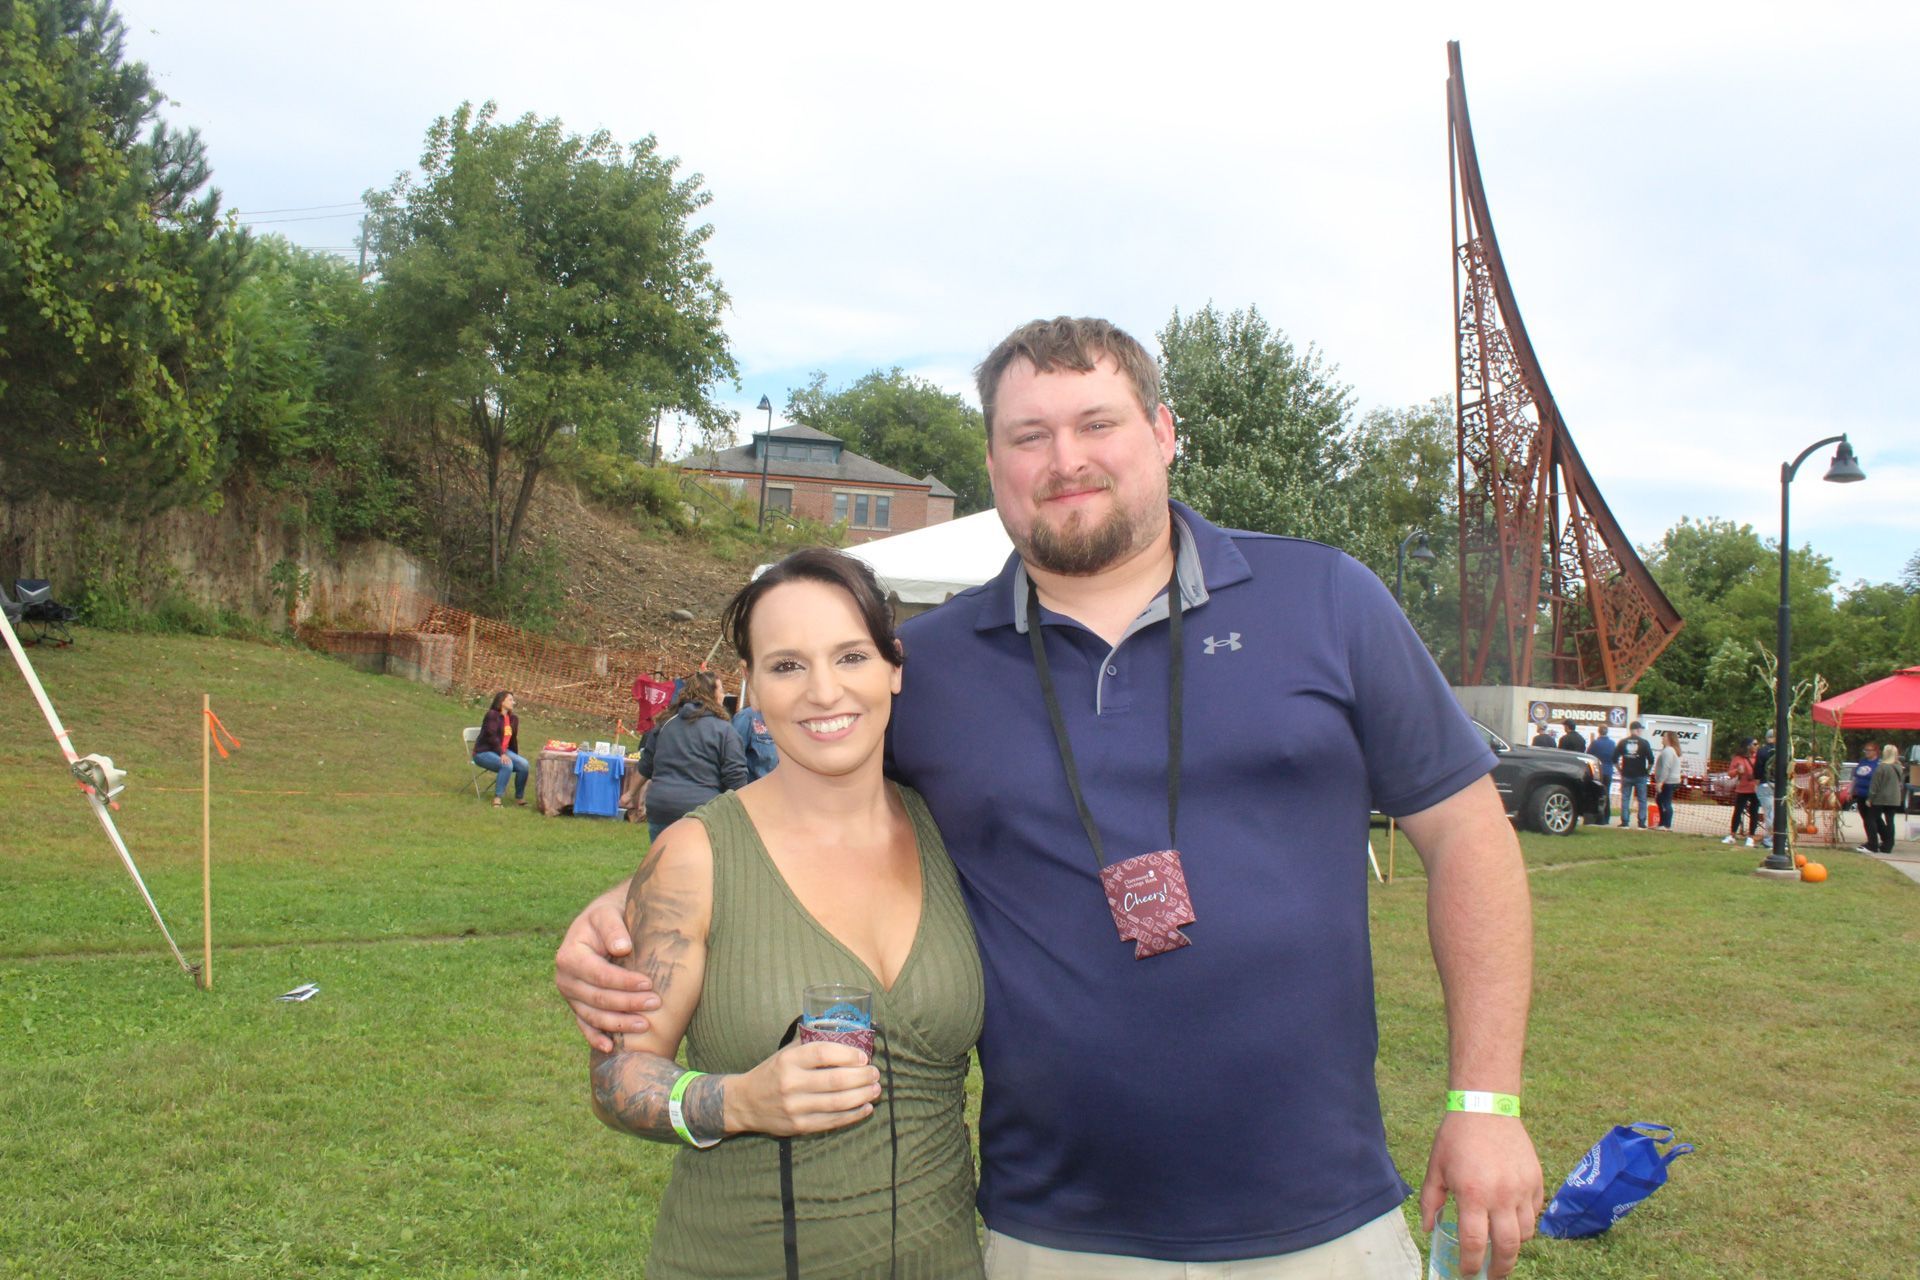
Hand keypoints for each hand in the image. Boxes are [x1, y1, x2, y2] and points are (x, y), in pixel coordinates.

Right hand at [554, 886, 659, 1051]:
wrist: (602, 924)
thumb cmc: (609, 917)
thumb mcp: (608, 914)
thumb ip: (613, 928)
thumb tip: (622, 948)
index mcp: (569, 955)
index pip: (599, 975)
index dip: (623, 982)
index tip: (648, 983)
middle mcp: (565, 979)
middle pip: (597, 998)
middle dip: (627, 1003)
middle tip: (655, 1003)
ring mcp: (570, 996)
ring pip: (593, 1016)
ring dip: (618, 1024)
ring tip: (645, 1025)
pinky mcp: (577, 1006)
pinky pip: (585, 1026)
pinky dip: (595, 1038)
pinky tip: (609, 1048)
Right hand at [729, 1041, 881, 1137]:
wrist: (745, 1103)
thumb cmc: (772, 1073)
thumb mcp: (785, 1052)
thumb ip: (810, 1042)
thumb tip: (845, 1029)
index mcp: (788, 1060)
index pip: (822, 1053)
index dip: (847, 1054)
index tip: (864, 1056)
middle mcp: (791, 1083)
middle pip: (836, 1080)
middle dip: (862, 1077)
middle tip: (875, 1072)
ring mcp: (795, 1107)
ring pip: (837, 1103)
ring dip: (862, 1095)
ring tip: (875, 1089)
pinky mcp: (799, 1126)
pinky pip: (832, 1121)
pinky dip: (853, 1115)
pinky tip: (866, 1107)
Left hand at [1419, 1113, 1543, 1279]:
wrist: (1486, 1106)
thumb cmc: (1456, 1137)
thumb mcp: (1435, 1168)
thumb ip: (1431, 1201)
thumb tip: (1428, 1228)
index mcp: (1473, 1195)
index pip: (1475, 1243)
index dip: (1471, 1264)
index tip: (1468, 1273)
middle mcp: (1501, 1196)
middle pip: (1508, 1247)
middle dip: (1500, 1267)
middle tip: (1493, 1274)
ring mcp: (1523, 1188)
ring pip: (1526, 1232)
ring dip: (1515, 1245)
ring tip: (1503, 1248)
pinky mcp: (1537, 1179)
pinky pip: (1535, 1211)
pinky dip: (1526, 1221)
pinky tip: (1514, 1221)